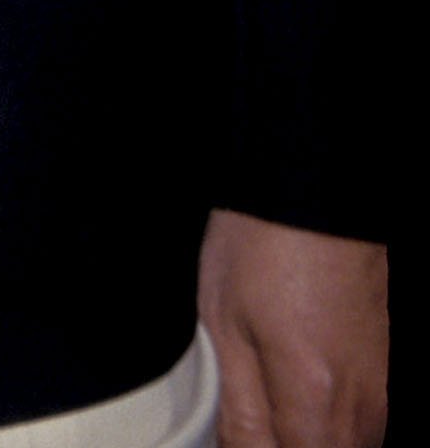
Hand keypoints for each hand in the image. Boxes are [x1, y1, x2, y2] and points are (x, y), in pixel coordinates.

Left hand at [199, 209, 386, 446]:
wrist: (314, 186)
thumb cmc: (264, 244)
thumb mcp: (225, 327)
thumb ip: (239, 412)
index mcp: (318, 403)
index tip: (242, 431)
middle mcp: (364, 407)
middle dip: (285, 442)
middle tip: (251, 414)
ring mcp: (381, 390)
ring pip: (345, 443)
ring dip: (307, 432)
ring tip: (270, 392)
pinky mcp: (385, 371)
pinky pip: (359, 419)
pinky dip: (326, 415)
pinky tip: (296, 379)